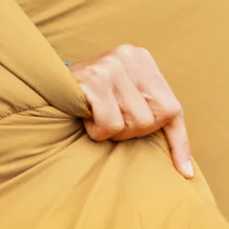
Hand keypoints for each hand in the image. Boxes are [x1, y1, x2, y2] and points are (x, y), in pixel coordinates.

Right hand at [65, 44, 194, 178]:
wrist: (44, 82)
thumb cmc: (88, 98)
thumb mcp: (123, 98)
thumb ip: (148, 113)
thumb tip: (184, 169)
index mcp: (142, 60)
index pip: (172, 108)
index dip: (178, 143)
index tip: (184, 172)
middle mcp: (130, 57)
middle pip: (154, 119)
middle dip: (132, 131)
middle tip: (110, 122)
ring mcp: (112, 65)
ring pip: (134, 122)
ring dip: (112, 131)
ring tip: (96, 116)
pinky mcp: (95, 78)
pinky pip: (111, 123)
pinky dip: (98, 130)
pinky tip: (86, 117)